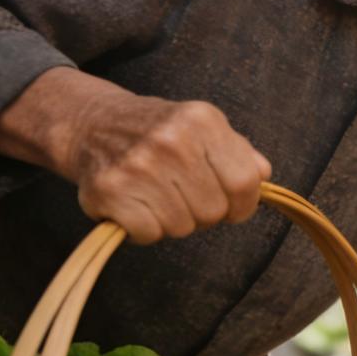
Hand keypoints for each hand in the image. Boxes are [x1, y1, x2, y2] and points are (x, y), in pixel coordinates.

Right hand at [0, 68, 271, 243]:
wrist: (94, 124)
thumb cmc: (159, 132)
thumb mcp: (204, 126)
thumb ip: (240, 152)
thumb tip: (263, 176)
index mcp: (202, 120)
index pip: (244, 183)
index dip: (243, 205)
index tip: (232, 206)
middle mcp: (170, 140)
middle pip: (213, 211)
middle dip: (204, 212)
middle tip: (182, 194)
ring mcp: (137, 165)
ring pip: (182, 227)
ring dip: (173, 220)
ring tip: (157, 196)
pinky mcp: (108, 190)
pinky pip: (149, 234)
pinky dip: (144, 229)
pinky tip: (136, 205)